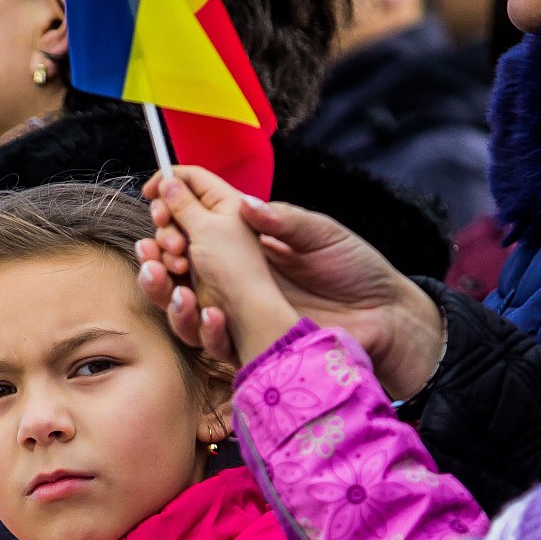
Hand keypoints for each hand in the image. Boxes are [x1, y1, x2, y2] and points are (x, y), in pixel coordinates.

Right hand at [140, 168, 442, 399]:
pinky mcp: (250, 344)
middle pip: (177, 265)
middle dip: (158, 253)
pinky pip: (214, 341)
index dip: (171, 204)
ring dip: (164, 291)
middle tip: (159, 244)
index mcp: (248, 240)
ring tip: (163, 274)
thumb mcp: (322, 234)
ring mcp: (239, 311)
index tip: (153, 195)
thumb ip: (283, 220)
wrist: (387, 320)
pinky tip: (210, 312)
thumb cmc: (358, 270)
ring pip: (183, 306)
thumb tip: (243, 206)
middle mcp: (236, 276)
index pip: (197, 217)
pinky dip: (205, 328)